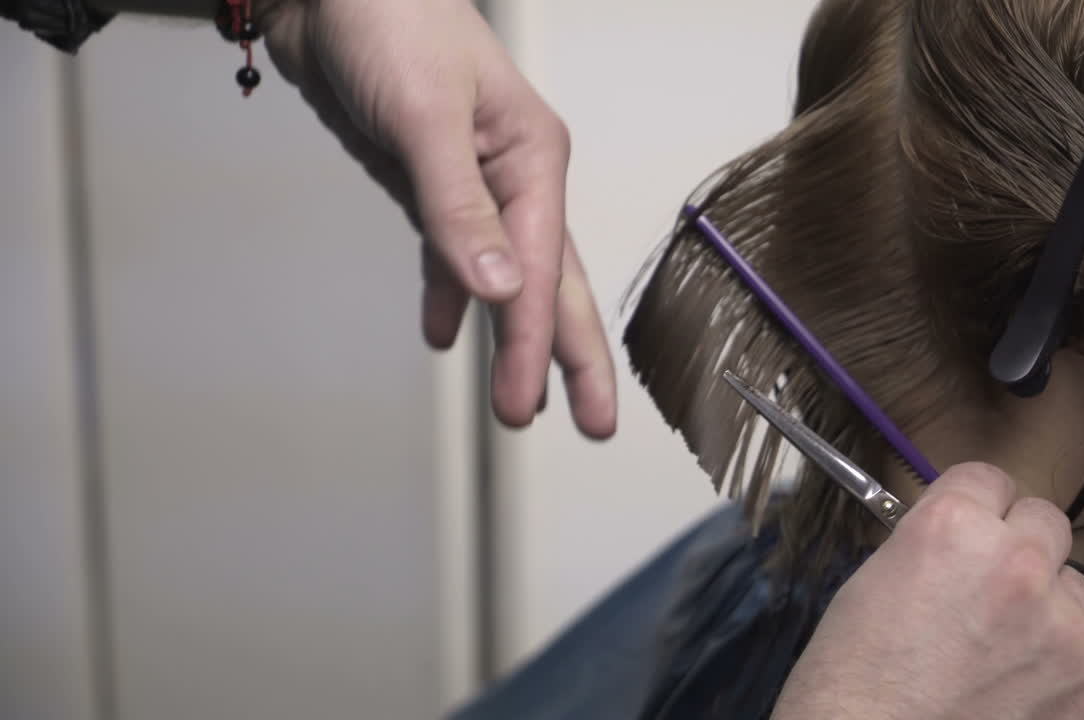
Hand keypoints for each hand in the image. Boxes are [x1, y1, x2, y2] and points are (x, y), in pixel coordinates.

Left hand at [258, 0, 616, 437]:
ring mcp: (475, 182)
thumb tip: (498, 291)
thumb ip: (459, 208)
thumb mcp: (426, 116)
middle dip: (564, 354)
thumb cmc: (388, 22)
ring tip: (523, 400)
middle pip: (551, 280)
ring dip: (513, 337)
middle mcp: (514, 175)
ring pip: (507, 276)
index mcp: (532, 156)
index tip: (528, 405)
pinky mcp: (432, 182)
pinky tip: (442, 332)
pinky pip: (452, 252)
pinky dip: (448, 293)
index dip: (534, 342)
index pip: (540, 269)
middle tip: (589, 424)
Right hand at [773, 463, 1083, 719]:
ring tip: (1014, 637)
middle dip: (1014, 545)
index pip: (987, 479)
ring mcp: (1063, 621)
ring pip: (1078, 574)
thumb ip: (935, 543)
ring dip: (1051, 593)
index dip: (973, 508)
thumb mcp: (875, 579)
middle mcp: (1015, 562)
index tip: (969, 531)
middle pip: (1042, 520)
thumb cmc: (855, 679)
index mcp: (950, 527)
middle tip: (986, 588)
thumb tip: (972, 538)